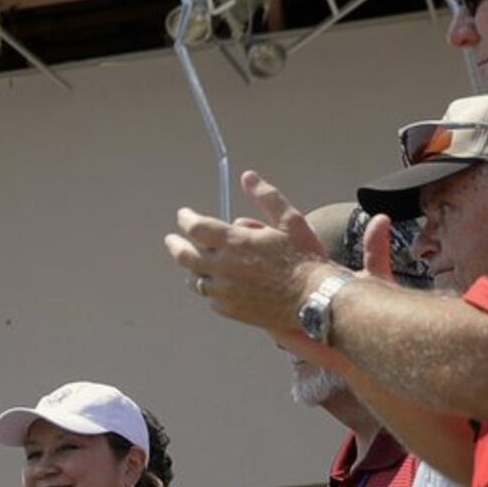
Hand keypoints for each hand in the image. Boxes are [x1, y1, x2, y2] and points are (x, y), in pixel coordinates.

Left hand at [164, 172, 336, 332]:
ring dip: (192, 268)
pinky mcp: (230, 309)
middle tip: (172, 239)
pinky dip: (210, 287)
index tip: (184, 215)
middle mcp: (223, 267)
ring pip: (194, 279)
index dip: (186, 219)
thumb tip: (247, 177)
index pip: (195, 227)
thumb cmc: (305, 258)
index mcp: (235, 243)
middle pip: (184, 255)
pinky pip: (210, 297)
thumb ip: (266, 197)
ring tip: (194, 262)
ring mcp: (224, 291)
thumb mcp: (290, 220)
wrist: (315, 299)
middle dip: (174, 244)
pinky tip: (216, 283)